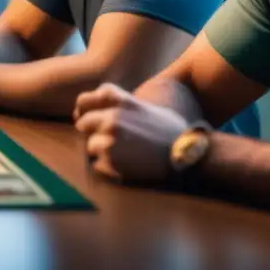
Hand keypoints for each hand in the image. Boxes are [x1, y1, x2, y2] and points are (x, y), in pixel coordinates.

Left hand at [73, 82, 189, 183]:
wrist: (188, 155)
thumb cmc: (168, 130)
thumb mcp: (142, 106)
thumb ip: (115, 102)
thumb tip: (81, 109)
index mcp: (118, 101)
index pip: (83, 101)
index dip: (85, 112)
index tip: (91, 120)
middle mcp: (110, 118)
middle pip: (82, 125)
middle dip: (94, 133)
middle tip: (116, 142)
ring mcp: (109, 140)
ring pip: (90, 146)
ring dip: (102, 152)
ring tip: (127, 155)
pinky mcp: (110, 162)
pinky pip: (97, 165)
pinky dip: (108, 168)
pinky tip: (129, 166)